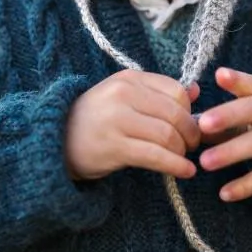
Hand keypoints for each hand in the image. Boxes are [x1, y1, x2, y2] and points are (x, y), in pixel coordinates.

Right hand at [65, 70, 199, 180]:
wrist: (56, 139)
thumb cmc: (97, 118)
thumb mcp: (125, 97)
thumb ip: (159, 93)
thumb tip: (196, 90)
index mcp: (129, 79)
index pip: (176, 90)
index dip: (190, 111)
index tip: (190, 125)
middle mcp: (124, 95)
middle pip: (175, 114)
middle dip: (192, 133)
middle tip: (193, 146)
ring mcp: (117, 120)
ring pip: (167, 135)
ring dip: (183, 151)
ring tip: (185, 159)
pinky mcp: (114, 147)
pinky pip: (155, 156)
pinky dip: (175, 165)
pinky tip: (184, 172)